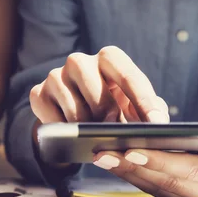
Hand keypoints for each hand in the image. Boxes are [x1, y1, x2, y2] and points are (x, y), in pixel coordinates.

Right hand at [30, 46, 169, 123]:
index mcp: (108, 58)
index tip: (157, 123)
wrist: (76, 120)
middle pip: (95, 88)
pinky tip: (72, 138)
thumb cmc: (113, 108)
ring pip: (73, 107)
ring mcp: (55, 76)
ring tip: (95, 137)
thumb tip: (159, 123)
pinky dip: (65, 132)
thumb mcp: (134, 106)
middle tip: (116, 130)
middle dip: (108, 111)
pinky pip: (52, 118)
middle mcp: (79, 61)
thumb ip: (150, 109)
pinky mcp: (38, 94)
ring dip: (87, 126)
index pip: (127, 75)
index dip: (143, 100)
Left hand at [92, 116, 197, 196]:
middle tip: (103, 153)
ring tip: (101, 156)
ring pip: (156, 188)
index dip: (160, 161)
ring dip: (127, 173)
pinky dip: (134, 177)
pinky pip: (155, 190)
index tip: (131, 150)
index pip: (191, 170)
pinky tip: (113, 163)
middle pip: (166, 182)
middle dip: (132, 167)